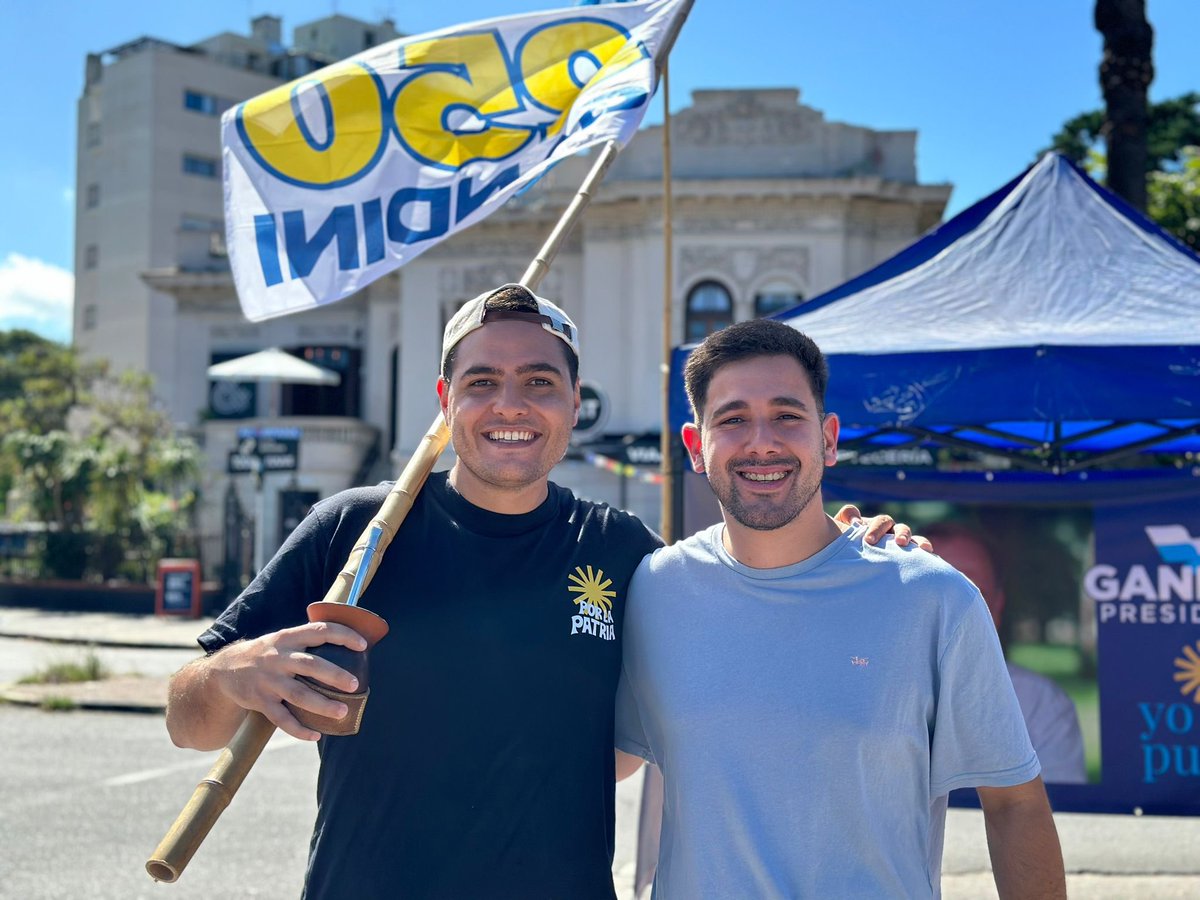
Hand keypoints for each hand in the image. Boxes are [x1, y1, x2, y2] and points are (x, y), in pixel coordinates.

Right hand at [208, 621, 367, 740]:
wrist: (225, 670)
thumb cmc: (266, 654)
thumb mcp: (282, 639)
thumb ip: (307, 640)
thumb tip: (348, 642)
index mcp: (287, 638)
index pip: (319, 630)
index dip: (343, 635)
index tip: (363, 645)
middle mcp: (278, 658)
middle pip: (310, 665)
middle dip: (335, 675)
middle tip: (355, 684)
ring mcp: (269, 681)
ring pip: (299, 695)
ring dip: (322, 705)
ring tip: (343, 712)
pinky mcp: (260, 702)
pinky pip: (282, 719)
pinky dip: (299, 730)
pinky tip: (316, 735)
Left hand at [832, 504, 931, 551]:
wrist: (846, 568)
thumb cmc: (842, 549)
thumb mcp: (839, 534)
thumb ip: (845, 518)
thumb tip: (856, 518)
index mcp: (876, 527)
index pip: (882, 522)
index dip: (877, 528)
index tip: (869, 540)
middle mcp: (891, 535)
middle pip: (900, 529)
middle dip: (901, 534)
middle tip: (899, 542)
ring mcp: (901, 547)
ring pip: (915, 540)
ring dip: (919, 542)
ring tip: (923, 549)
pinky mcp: (909, 560)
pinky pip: (922, 557)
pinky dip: (929, 556)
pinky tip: (934, 560)